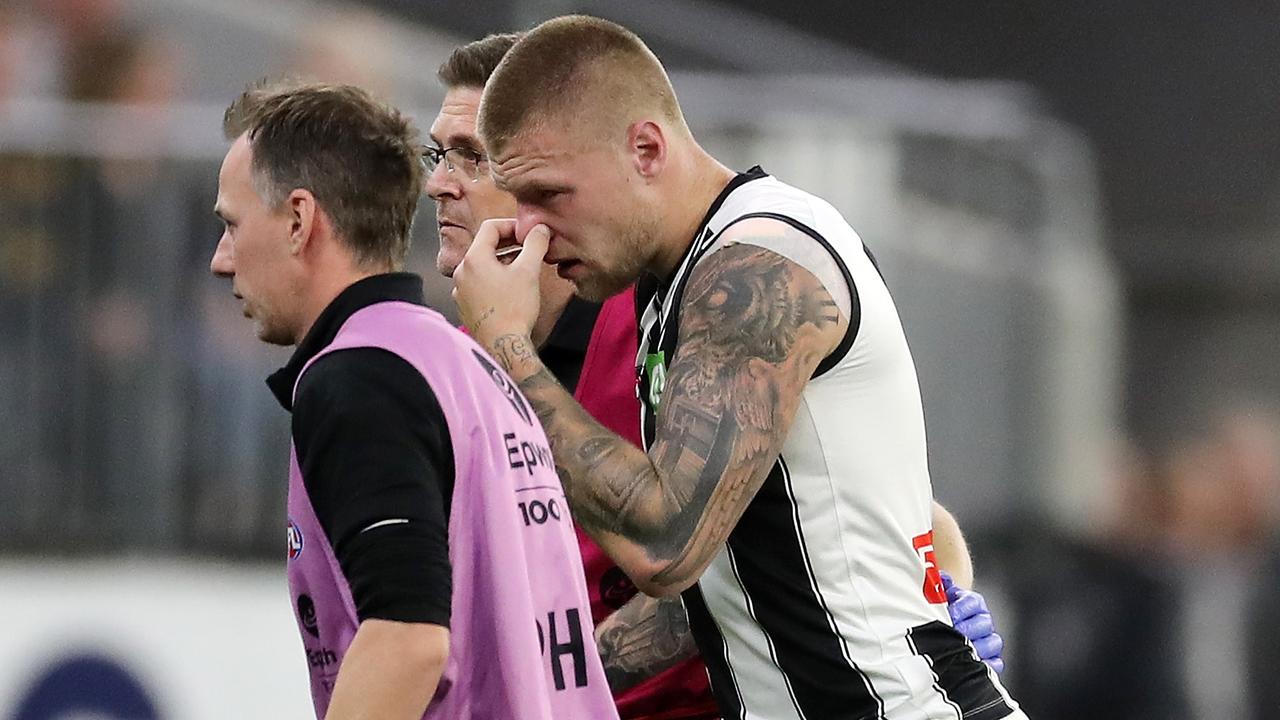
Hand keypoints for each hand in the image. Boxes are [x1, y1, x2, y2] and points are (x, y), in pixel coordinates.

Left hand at [452, 219, 548, 351]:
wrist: (503, 346)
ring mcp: (460, 291)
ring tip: (522, 270)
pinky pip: (478, 284)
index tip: (527, 234)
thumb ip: (535, 243)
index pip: (490, 227)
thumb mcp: (529, 271)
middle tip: (528, 249)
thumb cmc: (514, 308)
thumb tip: (540, 228)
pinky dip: (494, 280)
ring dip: (502, 263)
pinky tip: (510, 290)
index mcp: (473, 259)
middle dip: (508, 245)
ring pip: (482, 267)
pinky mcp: (465, 306)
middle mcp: (461, 272)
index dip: (512, 226)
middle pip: (485, 247)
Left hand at [941, 571, 1003, 672]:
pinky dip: (986, 665)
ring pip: (993, 643)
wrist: (945, 624)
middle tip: (951, 635)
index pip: (973, 602)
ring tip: (959, 650)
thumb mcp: (938, 595)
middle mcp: (984, 620)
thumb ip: (938, 586)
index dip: (961, 609)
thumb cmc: (941, 611)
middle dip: (966, 630)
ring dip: (976, 647)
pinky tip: (971, 665)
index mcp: (973, 602)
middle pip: (984, 624)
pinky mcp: (991, 659)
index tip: (948, 615)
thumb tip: (940, 578)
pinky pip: (996, 664)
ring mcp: (989, 640)